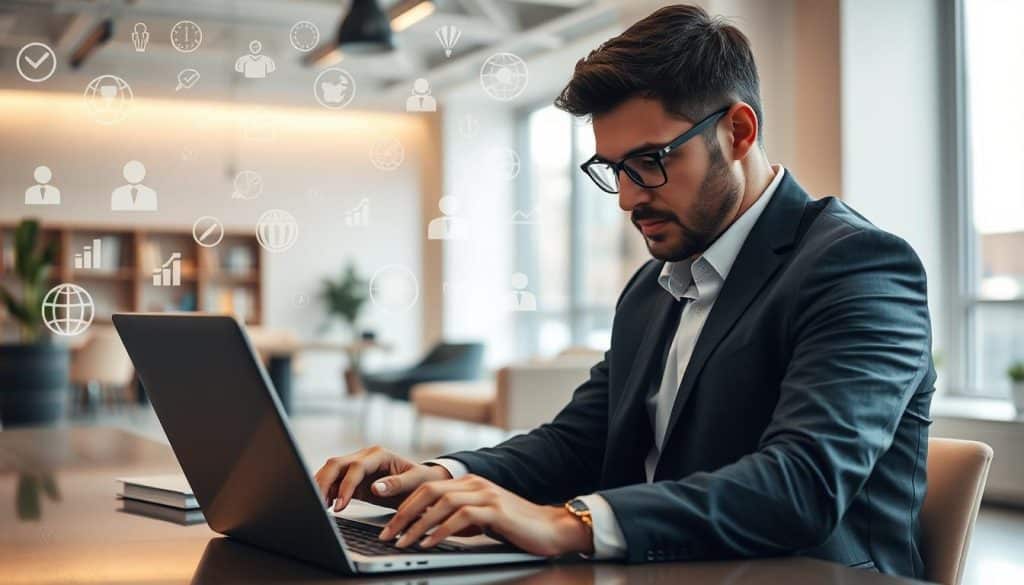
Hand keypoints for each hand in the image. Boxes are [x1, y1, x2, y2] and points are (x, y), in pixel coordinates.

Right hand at [313, 446, 451, 511]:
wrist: (423, 482)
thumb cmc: (421, 481)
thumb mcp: (415, 482)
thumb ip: (396, 484)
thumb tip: (375, 487)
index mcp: (380, 454)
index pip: (356, 467)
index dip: (346, 486)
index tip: (341, 505)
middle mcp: (365, 457)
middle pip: (336, 464)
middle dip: (324, 483)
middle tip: (318, 505)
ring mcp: (356, 466)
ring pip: (331, 471)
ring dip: (321, 486)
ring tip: (317, 506)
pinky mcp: (353, 479)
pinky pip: (334, 482)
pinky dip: (326, 492)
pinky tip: (322, 505)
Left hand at [379, 474, 593, 557]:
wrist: (552, 528)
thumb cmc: (516, 527)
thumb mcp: (482, 520)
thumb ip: (458, 519)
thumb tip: (430, 530)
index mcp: (470, 482)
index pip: (428, 487)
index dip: (404, 503)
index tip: (387, 523)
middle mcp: (475, 483)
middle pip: (429, 490)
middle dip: (403, 513)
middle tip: (386, 533)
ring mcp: (486, 494)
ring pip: (441, 503)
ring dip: (417, 524)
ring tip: (402, 541)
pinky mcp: (495, 510)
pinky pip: (460, 518)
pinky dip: (440, 531)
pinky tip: (428, 543)